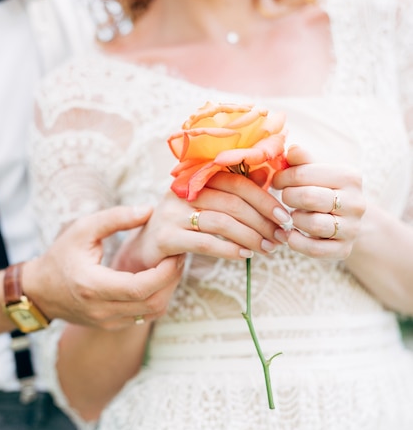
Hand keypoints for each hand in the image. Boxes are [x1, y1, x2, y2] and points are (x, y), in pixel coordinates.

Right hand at [23, 205, 183, 329]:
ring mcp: (108, 321)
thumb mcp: (82, 229)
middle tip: (179, 257)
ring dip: (168, 291)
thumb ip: (116, 218)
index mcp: (93, 285)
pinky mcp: (112, 325)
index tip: (175, 254)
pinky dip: (157, 299)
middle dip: (172, 280)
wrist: (40, 291)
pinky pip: (145, 317)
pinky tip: (158, 279)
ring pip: (152, 313)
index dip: (165, 273)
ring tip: (171, 267)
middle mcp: (102, 309)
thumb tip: (148, 210)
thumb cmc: (61, 256)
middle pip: (153, 303)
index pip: (140, 287)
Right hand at [113, 172, 293, 271]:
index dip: (264, 198)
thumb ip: (234, 189)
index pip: (236, 181)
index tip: (284, 217)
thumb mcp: (208, 205)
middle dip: (262, 221)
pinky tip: (244, 256)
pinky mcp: (165, 237)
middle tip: (280, 237)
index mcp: (194, 177)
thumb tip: (265, 174)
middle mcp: (182, 191)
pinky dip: (229, 250)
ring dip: (250, 237)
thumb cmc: (183, 226)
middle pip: (232, 201)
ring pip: (221, 222)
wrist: (146, 250)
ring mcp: (171, 214)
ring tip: (267, 249)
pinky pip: (205, 243)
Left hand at [272, 145, 366, 259]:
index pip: (303, 174)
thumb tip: (289, 150)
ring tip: (292, 215)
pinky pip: (315, 249)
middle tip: (283, 197)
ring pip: (313, 224)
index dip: (282, 177)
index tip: (276, 181)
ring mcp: (352, 228)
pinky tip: (290, 235)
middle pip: (308, 197)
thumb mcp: (317, 170)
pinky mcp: (344, 249)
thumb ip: (302, 159)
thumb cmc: (326, 189)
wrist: (349, 219)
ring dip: (294, 220)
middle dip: (287, 197)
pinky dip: (297, 243)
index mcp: (349, 176)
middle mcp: (356, 202)